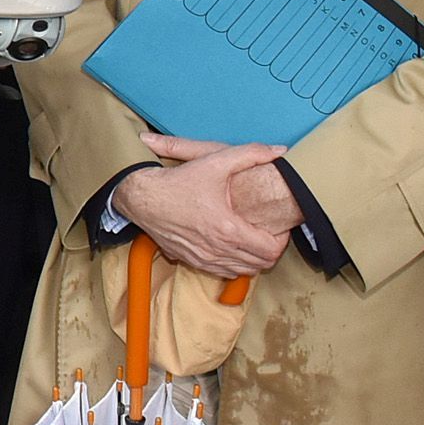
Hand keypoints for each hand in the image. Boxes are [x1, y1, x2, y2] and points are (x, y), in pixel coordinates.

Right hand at [111, 135, 294, 279]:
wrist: (142, 197)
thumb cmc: (177, 181)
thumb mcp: (215, 161)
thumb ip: (250, 154)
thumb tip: (279, 152)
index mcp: (227, 229)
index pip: (270, 250)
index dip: (281, 240)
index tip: (278, 226)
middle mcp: (217, 249)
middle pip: (260, 264)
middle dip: (270, 249)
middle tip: (269, 231)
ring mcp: (203, 258)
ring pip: (242, 272)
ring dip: (252, 259)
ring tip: (252, 238)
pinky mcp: (192, 261)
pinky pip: (223, 272)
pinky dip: (233, 264)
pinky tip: (231, 246)